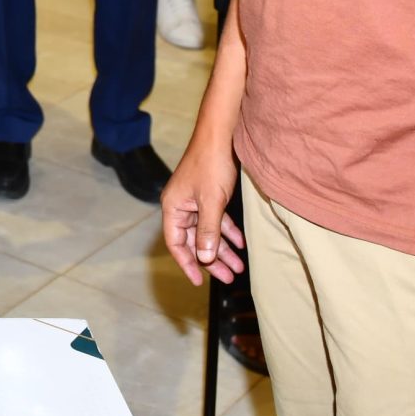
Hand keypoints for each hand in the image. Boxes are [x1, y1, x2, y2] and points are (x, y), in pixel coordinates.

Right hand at [160, 144, 245, 286]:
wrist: (221, 134)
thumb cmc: (211, 164)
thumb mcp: (211, 201)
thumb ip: (208, 231)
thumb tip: (204, 258)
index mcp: (173, 207)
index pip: (176, 243)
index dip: (187, 263)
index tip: (200, 281)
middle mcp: (181, 206)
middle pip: (193, 241)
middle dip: (212, 260)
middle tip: (229, 278)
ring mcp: (195, 200)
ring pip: (207, 232)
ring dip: (223, 249)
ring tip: (239, 267)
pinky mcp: (208, 195)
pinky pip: (216, 220)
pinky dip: (228, 232)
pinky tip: (240, 243)